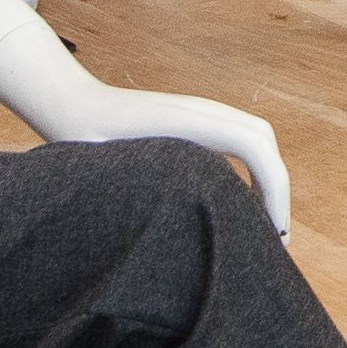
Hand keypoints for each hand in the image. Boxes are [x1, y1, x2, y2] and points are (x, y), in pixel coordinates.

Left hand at [36, 81, 291, 234]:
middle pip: (263, 141)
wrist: (70, 108)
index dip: (274, 191)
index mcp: (191, 122)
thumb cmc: (88, 144)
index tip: (273, 236)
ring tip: (261, 224)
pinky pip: (235, 140)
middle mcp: (202, 111)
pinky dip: (248, 169)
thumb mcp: (121, 171)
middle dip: (276, 188)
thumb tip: (194, 220)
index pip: (256, 148)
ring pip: (254, 138)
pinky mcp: (190, 121)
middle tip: (274, 239)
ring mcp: (199, 112)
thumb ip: (159, 186)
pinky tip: (234, 202)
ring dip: (265, 177)